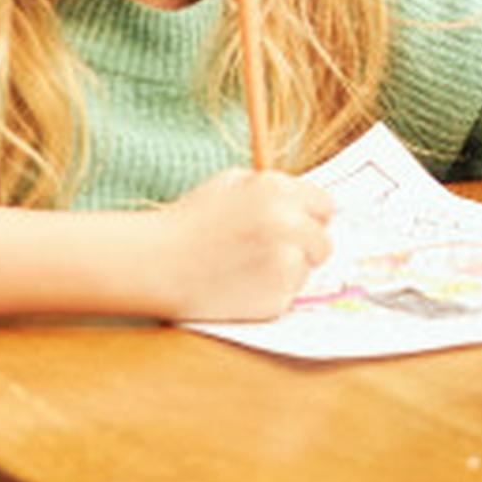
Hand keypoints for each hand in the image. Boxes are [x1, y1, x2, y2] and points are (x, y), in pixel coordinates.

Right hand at [144, 168, 335, 320]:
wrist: (156, 264)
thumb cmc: (189, 221)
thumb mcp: (229, 183)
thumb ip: (272, 189)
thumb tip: (306, 202)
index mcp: (277, 190)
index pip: (325, 206)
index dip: (310, 216)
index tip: (296, 225)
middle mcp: (289, 224)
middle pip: (324, 243)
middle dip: (304, 247)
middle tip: (269, 251)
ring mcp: (286, 263)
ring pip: (306, 270)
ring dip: (286, 270)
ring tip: (245, 267)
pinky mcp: (278, 298)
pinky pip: (288, 295)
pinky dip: (270, 292)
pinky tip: (239, 285)